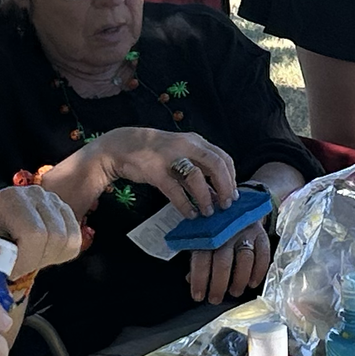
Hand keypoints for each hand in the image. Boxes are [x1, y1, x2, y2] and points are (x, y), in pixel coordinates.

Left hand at [0, 184, 81, 277]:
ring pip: (68, 240)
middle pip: (55, 237)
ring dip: (48, 258)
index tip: (9, 271)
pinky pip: (75, 242)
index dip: (26, 260)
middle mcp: (35, 194)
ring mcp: (54, 201)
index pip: (34, 233)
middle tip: (18, 267)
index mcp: (10, 199)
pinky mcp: (66, 213)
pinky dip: (59, 254)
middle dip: (36, 261)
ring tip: (28, 259)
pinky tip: (40, 254)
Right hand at [105, 129, 236, 217]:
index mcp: (195, 141)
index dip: (232, 177)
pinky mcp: (155, 171)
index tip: (233, 194)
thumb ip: (197, 170)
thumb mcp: (180, 154)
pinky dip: (185, 204)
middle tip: (226, 205)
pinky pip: (175, 190)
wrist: (121, 145)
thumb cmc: (155, 152)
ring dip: (206, 197)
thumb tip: (216, 193)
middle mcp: (186, 145)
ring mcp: (170, 157)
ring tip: (208, 212)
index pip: (223, 157)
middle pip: (216, 164)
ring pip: (196, 177)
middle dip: (225, 187)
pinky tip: (190, 214)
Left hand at [188, 218, 272, 304]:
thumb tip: (190, 280)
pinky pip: (263, 255)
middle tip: (215, 299)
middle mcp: (227, 232)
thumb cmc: (216, 227)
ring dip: (239, 280)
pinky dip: (259, 271)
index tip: (199, 296)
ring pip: (245, 259)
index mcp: (208, 233)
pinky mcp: (261, 234)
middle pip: (223, 261)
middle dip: (219, 285)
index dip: (199, 279)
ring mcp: (245, 233)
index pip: (201, 259)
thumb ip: (196, 259)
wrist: (236, 206)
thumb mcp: (201, 238)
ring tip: (234, 292)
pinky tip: (252, 283)